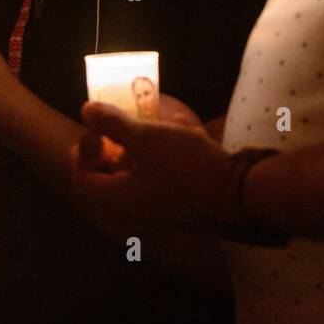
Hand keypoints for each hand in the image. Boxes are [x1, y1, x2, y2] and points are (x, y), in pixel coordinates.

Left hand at [71, 100, 236, 234]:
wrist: (240, 195)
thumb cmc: (188, 167)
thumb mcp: (148, 138)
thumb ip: (114, 124)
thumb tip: (86, 110)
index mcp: (122, 198)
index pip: (84, 182)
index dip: (83, 154)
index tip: (96, 132)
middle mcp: (138, 211)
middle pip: (111, 180)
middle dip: (114, 148)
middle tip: (123, 126)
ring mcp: (162, 212)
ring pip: (139, 178)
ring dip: (142, 149)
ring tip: (158, 123)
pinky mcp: (183, 207)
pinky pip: (163, 181)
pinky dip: (165, 158)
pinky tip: (185, 134)